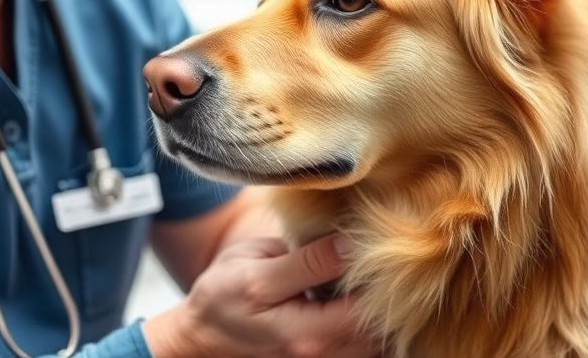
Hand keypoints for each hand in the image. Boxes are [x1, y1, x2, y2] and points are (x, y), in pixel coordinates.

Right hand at [142, 233, 379, 357]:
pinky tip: (356, 294)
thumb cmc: (223, 295)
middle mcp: (321, 357)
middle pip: (381, 330)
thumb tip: (351, 244)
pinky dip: (367, 321)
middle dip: (387, 292)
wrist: (200, 337)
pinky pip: (361, 345)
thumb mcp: (257, 268)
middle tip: (381, 252)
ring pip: (376, 341)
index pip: (368, 309)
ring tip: (371, 272)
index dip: (383, 276)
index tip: (379, 240)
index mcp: (305, 334)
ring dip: (380, 307)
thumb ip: (306, 261)